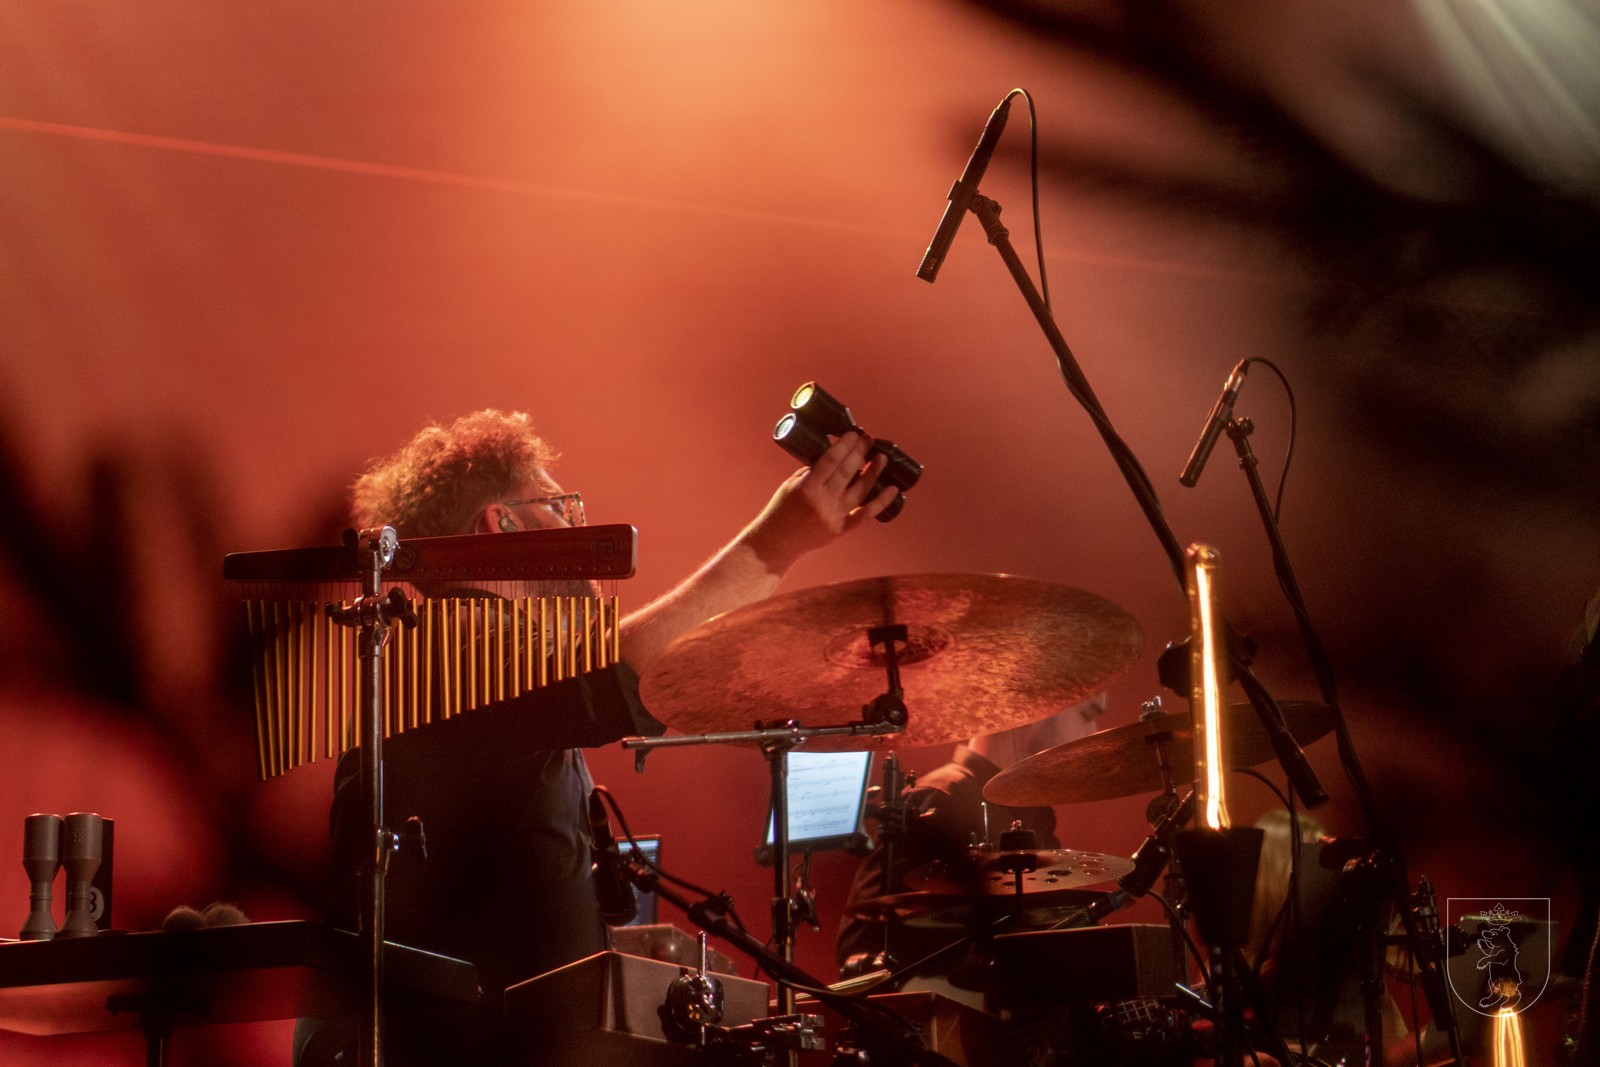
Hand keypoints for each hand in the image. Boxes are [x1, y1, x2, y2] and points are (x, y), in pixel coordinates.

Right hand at [745, 431, 898, 570]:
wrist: (776, 543)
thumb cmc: (781, 510)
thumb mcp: (791, 484)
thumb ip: (813, 471)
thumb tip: (835, 457)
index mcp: (807, 488)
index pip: (831, 461)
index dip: (845, 445)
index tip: (854, 434)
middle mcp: (823, 502)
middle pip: (847, 472)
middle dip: (860, 453)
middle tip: (868, 439)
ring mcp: (834, 517)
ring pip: (860, 492)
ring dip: (873, 473)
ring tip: (882, 459)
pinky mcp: (840, 530)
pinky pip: (864, 515)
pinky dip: (880, 502)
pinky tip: (892, 490)